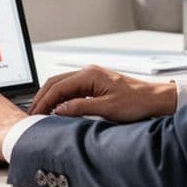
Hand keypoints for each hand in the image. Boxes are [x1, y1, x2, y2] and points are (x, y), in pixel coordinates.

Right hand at [29, 66, 177, 122]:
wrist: (155, 99)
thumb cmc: (137, 102)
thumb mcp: (107, 108)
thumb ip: (80, 108)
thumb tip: (59, 110)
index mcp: (89, 75)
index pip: (57, 87)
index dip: (43, 101)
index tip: (35, 114)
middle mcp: (88, 73)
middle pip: (55, 83)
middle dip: (42, 98)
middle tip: (32, 114)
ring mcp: (91, 77)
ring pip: (62, 85)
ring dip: (50, 98)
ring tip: (41, 113)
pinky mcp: (95, 84)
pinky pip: (71, 89)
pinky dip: (61, 98)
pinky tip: (58, 108)